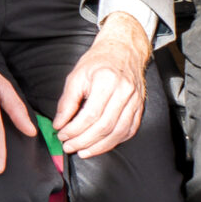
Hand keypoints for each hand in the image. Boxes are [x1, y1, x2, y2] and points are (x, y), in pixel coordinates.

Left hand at [52, 14, 150, 157]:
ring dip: (99, 146)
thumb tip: (59, 124)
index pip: (90, 115)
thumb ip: (67, 102)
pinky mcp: (140, 107)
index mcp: (107, 81)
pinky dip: (114, 142)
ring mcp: (135, 101)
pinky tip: (101, 145)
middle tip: (69, 146)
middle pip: (104, 126)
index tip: (62, 134)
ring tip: (82, 151)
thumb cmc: (98, 61)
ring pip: (118, 132)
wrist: (123, 50)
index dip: (74, 129)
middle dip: (83, 141)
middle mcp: (124, 92)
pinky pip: (129, 131)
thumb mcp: (76, 76)